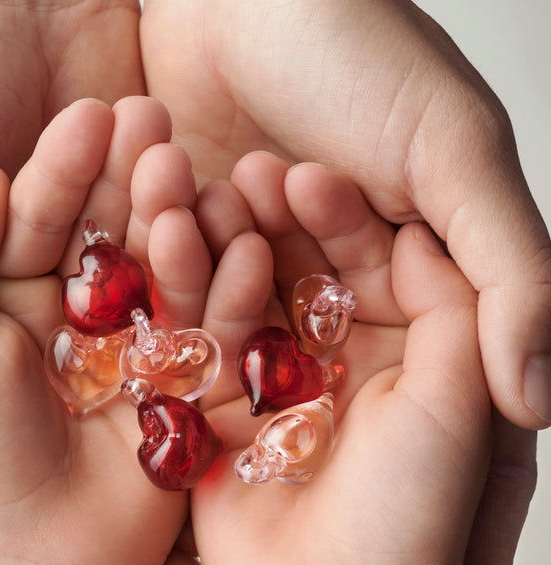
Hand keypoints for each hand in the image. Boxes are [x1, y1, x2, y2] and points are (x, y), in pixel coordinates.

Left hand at [140, 0, 550, 430]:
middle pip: (290, 340)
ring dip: (204, 253)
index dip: (351, 345)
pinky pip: (171, 271)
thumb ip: (510, 274)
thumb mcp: (456, 155)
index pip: (383, 356)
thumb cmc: (362, 50)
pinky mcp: (192, 243)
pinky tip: (164, 174)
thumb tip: (543, 401)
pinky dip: (165, 232)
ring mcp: (252, 264)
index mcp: (398, 275)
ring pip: (222, 309)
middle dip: (261, 285)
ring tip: (200, 182)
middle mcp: (325, 280)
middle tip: (252, 219)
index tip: (318, 295)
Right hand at [189, 154, 499, 564]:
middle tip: (243, 171)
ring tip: (195, 196)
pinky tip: (169, 255)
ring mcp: (274, 388)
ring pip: (247, 303)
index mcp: (403, 351)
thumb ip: (459, 308)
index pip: (369, 261)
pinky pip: (203, 350)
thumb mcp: (457, 398)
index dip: (341, 216)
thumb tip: (421, 238)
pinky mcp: (220, 419)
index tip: (308, 175)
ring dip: (225, 253)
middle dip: (274, 224)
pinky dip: (189, 305)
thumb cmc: (421, 519)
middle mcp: (337, 363)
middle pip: (300, 274)